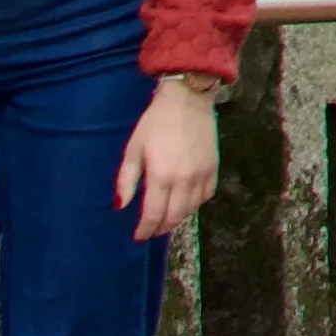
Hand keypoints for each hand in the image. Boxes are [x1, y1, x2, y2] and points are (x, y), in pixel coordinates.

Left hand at [117, 79, 219, 242]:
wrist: (187, 100)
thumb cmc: (155, 123)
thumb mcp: (134, 149)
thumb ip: (127, 180)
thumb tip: (121, 206)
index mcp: (162, 176)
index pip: (154, 214)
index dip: (145, 229)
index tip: (138, 236)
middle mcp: (184, 179)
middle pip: (174, 216)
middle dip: (161, 228)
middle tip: (151, 230)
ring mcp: (202, 174)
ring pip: (192, 209)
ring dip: (178, 218)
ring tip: (166, 217)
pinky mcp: (214, 166)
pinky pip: (207, 195)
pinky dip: (196, 204)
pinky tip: (186, 201)